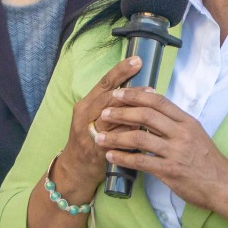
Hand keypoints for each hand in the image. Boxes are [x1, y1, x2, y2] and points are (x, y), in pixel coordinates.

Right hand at [51, 55, 141, 198]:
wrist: (76, 168)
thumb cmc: (91, 138)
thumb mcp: (97, 117)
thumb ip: (114, 105)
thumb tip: (140, 90)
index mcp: (86, 103)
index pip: (104, 82)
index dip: (120, 70)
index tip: (137, 60)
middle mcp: (84, 115)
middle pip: (107, 98)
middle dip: (130, 91)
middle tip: (150, 86)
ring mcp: (88, 132)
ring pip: (111, 118)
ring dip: (132, 111)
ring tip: (151, 107)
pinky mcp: (95, 150)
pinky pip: (114, 139)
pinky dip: (128, 133)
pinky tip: (143, 130)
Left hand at [93, 86, 227, 214]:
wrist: (224, 186)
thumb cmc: (208, 162)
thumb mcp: (196, 135)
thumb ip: (176, 124)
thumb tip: (153, 113)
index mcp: (187, 121)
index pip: (158, 101)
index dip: (136, 95)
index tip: (118, 93)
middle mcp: (181, 133)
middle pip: (145, 114)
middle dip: (121, 112)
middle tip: (104, 112)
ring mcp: (175, 152)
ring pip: (138, 137)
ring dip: (115, 136)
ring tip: (99, 136)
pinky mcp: (169, 171)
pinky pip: (140, 161)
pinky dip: (122, 157)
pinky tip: (111, 156)